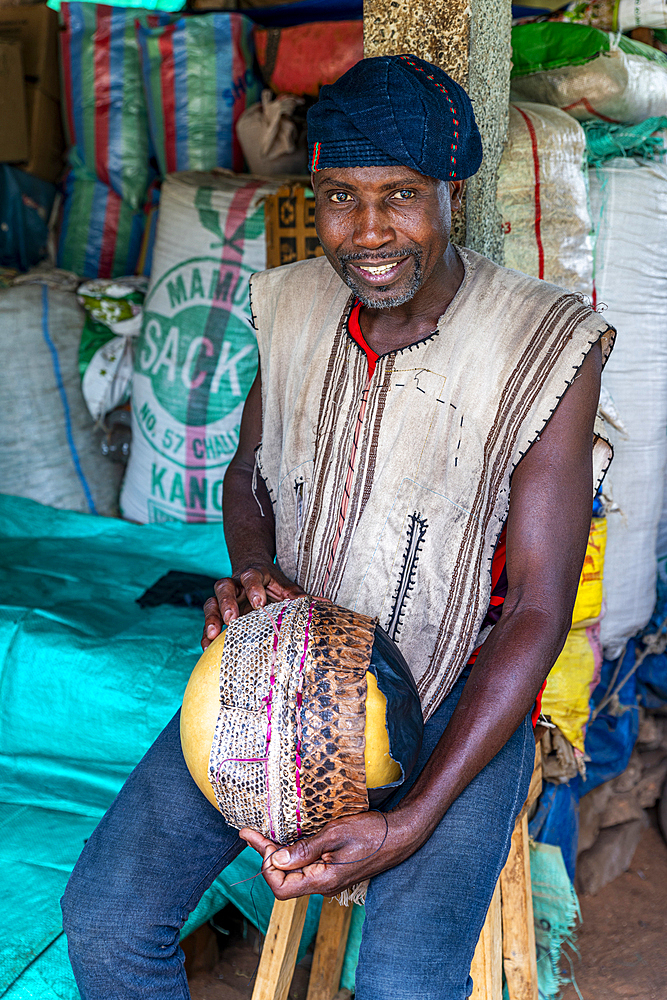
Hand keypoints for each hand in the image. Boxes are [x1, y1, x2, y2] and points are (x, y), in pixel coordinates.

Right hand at [201, 564, 305, 648]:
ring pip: (211, 602)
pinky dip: (205, 634)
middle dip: (227, 602)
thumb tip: (325, 604)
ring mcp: (223, 598)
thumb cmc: (272, 585)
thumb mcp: (286, 588)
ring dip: (212, 618)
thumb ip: (299, 597)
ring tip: (214, 634)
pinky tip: (207, 647)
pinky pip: (207, 621)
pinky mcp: (217, 613)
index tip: (259, 602)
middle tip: (232, 618)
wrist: (252, 574)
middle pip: (224, 587)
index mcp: (253, 575)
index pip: (250, 576)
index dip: (253, 587)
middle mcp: (234, 585)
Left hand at [240, 810, 417, 899]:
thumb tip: (276, 859)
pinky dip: (292, 852)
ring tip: (262, 833)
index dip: (266, 865)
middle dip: (265, 856)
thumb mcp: (336, 834)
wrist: (401, 835)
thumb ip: (305, 849)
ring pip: (293, 872)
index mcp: (323, 881)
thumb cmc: (372, 833)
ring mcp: (328, 878)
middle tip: (251, 832)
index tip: (260, 840)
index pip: (280, 887)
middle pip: (284, 879)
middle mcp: (323, 885)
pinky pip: (305, 865)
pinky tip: (287, 837)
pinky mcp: (332, 869)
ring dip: (277, 853)